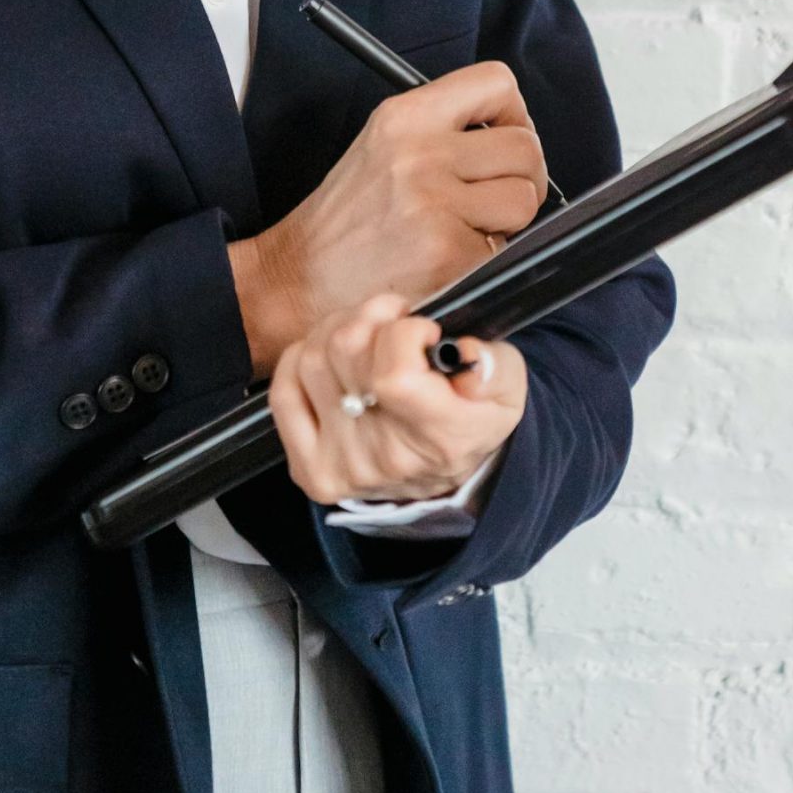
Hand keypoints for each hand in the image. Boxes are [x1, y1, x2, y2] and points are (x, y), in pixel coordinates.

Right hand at [228, 62, 547, 374]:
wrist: (299, 279)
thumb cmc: (348, 218)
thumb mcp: (383, 146)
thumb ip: (444, 128)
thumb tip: (514, 132)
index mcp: (404, 116)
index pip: (497, 83)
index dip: (513, 114)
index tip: (502, 139)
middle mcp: (419, 152)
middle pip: (525, 147)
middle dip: (520, 178)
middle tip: (492, 198)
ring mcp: (434, 204)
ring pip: (524, 199)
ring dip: (508, 221)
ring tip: (468, 228)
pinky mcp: (446, 253)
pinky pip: (503, 249)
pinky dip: (485, 259)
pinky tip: (449, 259)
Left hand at [267, 292, 526, 506]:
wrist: (450, 476)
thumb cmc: (474, 418)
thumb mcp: (508, 388)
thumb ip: (496, 367)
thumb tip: (466, 352)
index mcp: (438, 436)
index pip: (392, 374)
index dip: (403, 332)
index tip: (422, 330)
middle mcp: (384, 458)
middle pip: (345, 351)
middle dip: (370, 316)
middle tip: (393, 319)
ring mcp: (342, 466)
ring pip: (313, 360)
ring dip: (338, 330)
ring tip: (367, 335)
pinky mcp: (311, 469)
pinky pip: (284, 393)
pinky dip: (301, 359)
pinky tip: (332, 357)